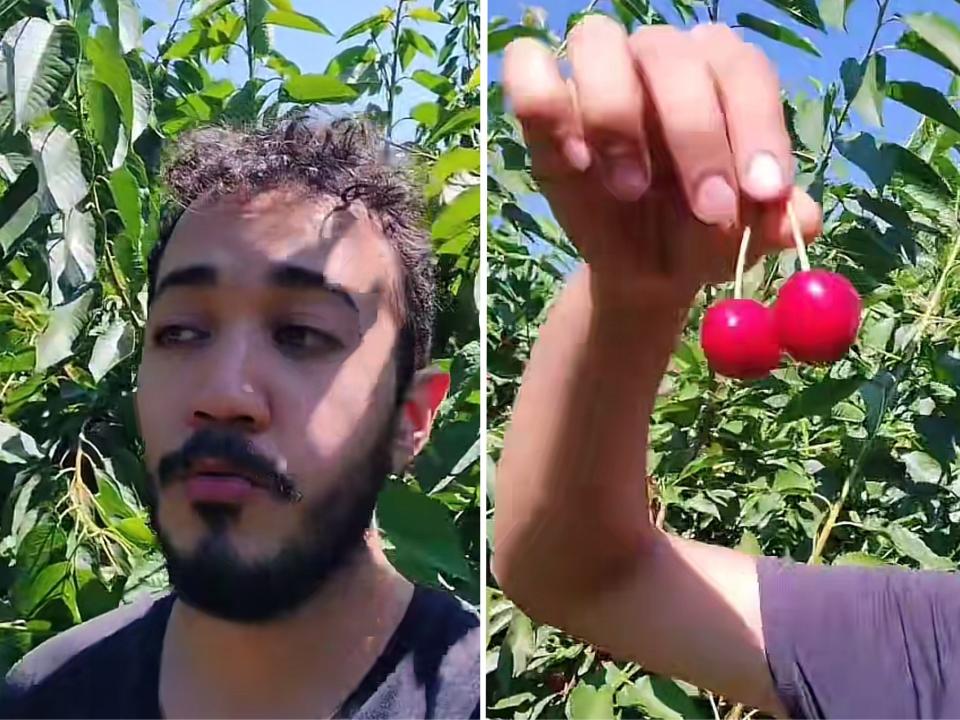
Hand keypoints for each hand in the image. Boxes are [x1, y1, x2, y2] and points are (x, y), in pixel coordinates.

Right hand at [503, 17, 822, 305]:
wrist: (643, 267)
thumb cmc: (699, 235)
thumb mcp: (744, 238)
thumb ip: (774, 221)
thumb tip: (799, 218)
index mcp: (722, 76)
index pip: (741, 69)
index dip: (757, 125)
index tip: (763, 191)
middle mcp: (662, 60)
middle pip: (672, 54)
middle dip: (694, 133)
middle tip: (709, 208)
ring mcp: (599, 74)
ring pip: (596, 40)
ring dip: (615, 112)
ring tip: (630, 186)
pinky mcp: (545, 102)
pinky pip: (527, 64)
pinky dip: (545, 101)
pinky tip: (575, 160)